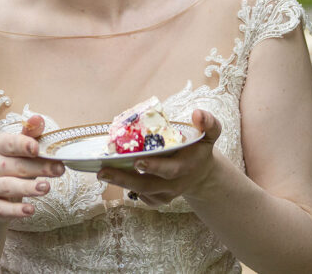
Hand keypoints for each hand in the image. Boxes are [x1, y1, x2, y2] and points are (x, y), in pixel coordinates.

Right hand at [0, 114, 64, 221]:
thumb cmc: (15, 167)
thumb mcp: (23, 151)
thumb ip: (31, 135)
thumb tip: (37, 118)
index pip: (10, 143)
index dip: (23, 144)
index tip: (37, 148)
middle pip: (16, 165)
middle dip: (39, 168)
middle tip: (59, 170)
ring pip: (8, 186)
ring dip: (28, 188)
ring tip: (46, 188)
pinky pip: (2, 208)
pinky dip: (16, 210)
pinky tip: (30, 210)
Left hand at [95, 109, 220, 206]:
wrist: (201, 172)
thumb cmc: (200, 147)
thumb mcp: (210, 133)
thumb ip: (209, 123)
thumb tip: (197, 113)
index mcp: (187, 166)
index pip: (170, 170)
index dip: (155, 167)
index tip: (138, 160)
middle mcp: (175, 183)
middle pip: (149, 186)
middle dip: (126, 179)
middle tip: (104, 171)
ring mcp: (166, 194)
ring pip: (141, 193)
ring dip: (121, 183)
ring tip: (101, 172)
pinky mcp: (158, 199)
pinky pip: (141, 197)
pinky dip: (127, 188)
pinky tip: (114, 176)